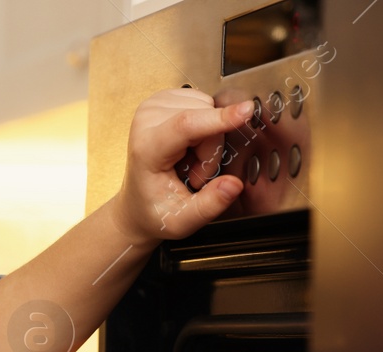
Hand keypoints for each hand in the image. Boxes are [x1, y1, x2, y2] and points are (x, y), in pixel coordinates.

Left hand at [108, 89, 254, 243]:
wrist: (136, 205)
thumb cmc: (155, 210)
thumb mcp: (182, 220)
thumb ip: (210, 205)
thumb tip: (233, 185)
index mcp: (146, 149)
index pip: (186, 125)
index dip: (219, 118)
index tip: (247, 111)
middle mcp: (146, 121)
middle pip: (205, 117)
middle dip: (212, 148)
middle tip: (195, 174)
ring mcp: (153, 106)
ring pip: (207, 108)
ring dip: (208, 138)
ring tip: (189, 161)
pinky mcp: (163, 99)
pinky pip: (203, 104)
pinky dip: (203, 126)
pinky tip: (188, 146)